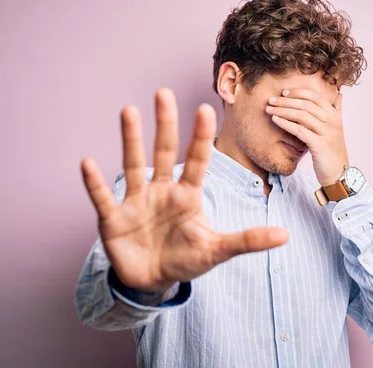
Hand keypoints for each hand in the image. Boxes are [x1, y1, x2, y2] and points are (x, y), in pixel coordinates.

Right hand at [81, 88, 287, 292]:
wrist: (153, 280)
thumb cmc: (185, 258)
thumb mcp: (217, 250)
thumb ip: (247, 241)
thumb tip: (286, 236)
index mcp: (187, 195)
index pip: (197, 161)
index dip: (200, 138)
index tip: (206, 108)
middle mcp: (161, 191)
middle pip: (163, 153)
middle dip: (165, 125)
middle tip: (164, 92)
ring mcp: (136, 202)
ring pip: (133, 165)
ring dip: (130, 140)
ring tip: (129, 110)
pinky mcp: (113, 219)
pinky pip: (103, 198)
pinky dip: (95, 183)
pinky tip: (87, 163)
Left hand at [265, 88, 349, 186]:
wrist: (339, 174)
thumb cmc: (333, 151)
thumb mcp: (337, 129)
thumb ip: (337, 111)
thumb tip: (339, 94)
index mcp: (335, 116)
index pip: (315, 96)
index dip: (298, 92)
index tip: (283, 92)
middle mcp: (332, 121)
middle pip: (306, 104)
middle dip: (286, 100)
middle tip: (271, 99)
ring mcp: (327, 133)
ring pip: (301, 115)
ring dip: (282, 110)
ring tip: (269, 109)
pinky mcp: (320, 145)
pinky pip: (299, 130)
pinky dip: (285, 123)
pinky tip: (275, 120)